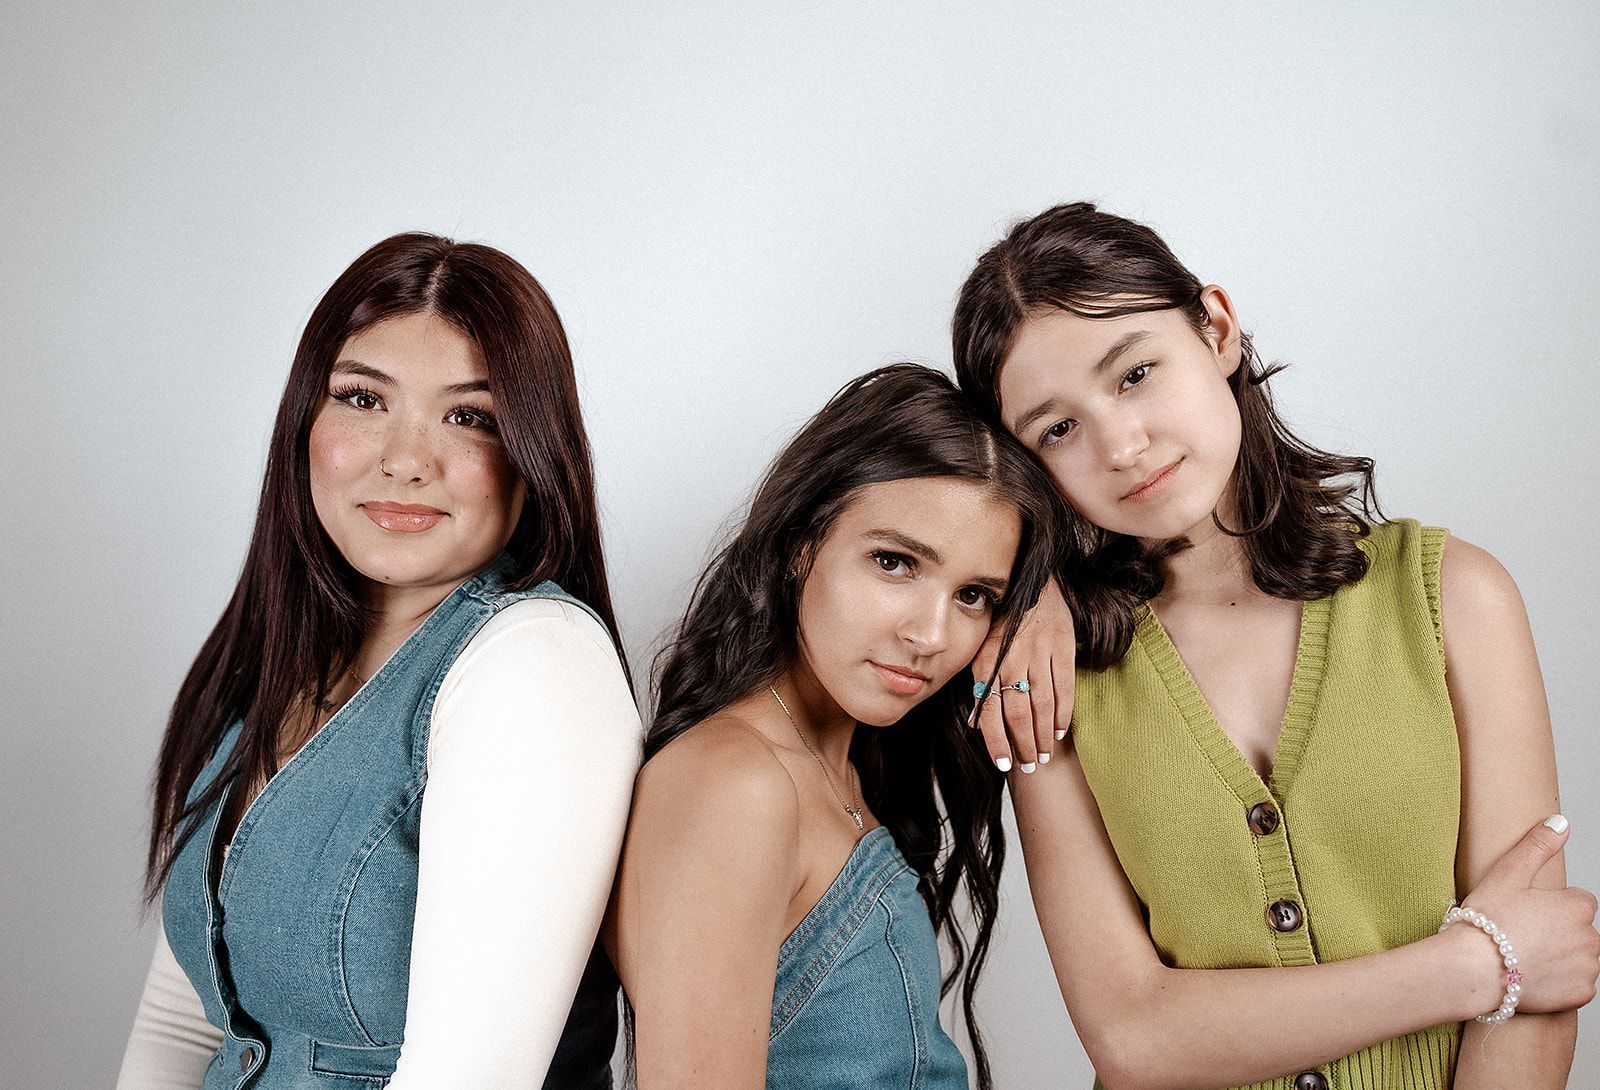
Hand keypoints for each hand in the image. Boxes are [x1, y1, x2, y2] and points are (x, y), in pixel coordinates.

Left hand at [970, 577, 1075, 772]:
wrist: (1033, 584)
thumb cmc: (1004, 623)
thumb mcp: (981, 650)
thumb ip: (980, 687)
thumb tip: (975, 725)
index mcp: (987, 662)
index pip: (990, 711)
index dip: (997, 742)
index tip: (1004, 765)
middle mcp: (1011, 660)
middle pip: (1018, 714)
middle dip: (1023, 745)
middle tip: (1028, 766)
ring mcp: (1038, 654)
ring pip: (1041, 706)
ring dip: (1043, 736)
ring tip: (1043, 756)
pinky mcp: (1062, 648)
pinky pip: (1063, 689)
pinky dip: (1063, 714)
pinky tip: (1060, 731)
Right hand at [1451, 817, 1599, 1013]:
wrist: (1473, 969)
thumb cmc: (1486, 921)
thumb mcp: (1508, 873)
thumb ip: (1538, 846)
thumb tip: (1560, 823)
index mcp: (1577, 906)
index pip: (1578, 902)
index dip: (1551, 906)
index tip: (1527, 913)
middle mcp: (1590, 937)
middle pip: (1580, 930)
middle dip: (1559, 932)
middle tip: (1522, 934)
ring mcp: (1587, 968)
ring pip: (1580, 957)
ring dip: (1561, 957)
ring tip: (1525, 956)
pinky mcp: (1580, 994)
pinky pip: (1576, 985)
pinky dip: (1560, 982)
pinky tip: (1532, 976)